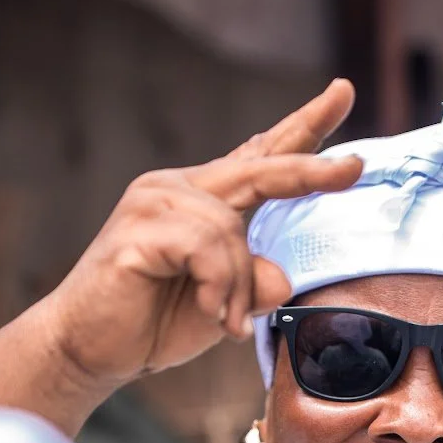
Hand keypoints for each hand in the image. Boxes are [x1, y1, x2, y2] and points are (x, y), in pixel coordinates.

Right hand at [40, 79, 361, 387]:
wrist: (88, 350)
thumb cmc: (153, 322)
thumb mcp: (224, 306)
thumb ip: (255, 287)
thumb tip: (282, 277)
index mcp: (202, 200)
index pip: (259, 156)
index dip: (303, 127)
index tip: (341, 92)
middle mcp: (177, 189)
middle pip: (258, 169)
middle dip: (309, 170)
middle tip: (354, 168)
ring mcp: (153, 203)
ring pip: (231, 228)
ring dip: (236, 283)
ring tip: (222, 318)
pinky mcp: (137, 231)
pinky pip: (205, 247)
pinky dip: (216, 285)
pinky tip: (208, 312)